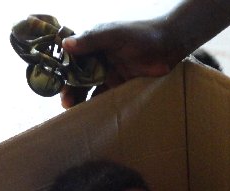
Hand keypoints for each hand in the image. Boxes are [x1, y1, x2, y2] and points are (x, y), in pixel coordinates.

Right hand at [60, 18, 177, 107]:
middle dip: (70, 91)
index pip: (71, 60)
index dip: (62, 73)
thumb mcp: (115, 35)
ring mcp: (108, 74)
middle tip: (67, 105)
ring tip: (76, 114)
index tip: (58, 86)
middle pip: (77, 77)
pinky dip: (98, 108)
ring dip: (81, 101)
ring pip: (89, 90)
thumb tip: (65, 45)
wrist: (170, 45)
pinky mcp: (119, 87)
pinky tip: (93, 118)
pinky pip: (104, 98)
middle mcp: (97, 59)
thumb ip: (92, 39)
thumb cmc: (142, 34)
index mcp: (92, 44)